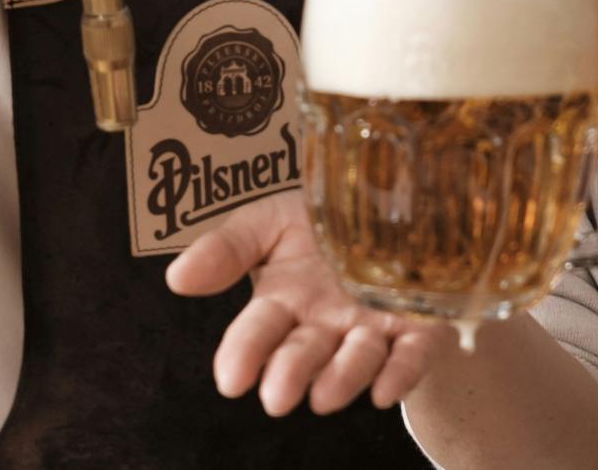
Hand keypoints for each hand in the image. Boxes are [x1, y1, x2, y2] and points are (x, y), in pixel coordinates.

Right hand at [166, 192, 452, 416]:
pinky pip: (412, 353)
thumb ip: (228, 247)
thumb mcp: (270, 218)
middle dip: (290, 374)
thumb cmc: (323, 217)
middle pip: (305, 354)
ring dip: (342, 377)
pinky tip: (388, 389)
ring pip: (356, 359)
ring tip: (326, 394)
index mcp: (285, 299)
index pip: (258, 331)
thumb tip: (177, 277)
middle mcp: (326, 322)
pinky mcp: (420, 325)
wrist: (394, 199)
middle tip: (277, 397)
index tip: (231, 380)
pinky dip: (400, 372)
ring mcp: (372, 326)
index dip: (244, 354)